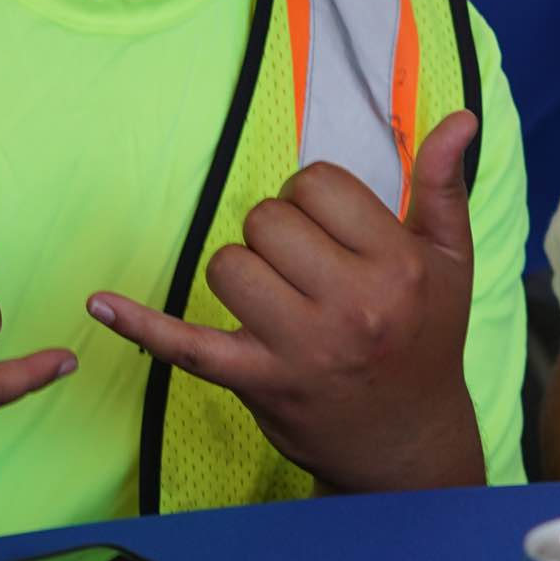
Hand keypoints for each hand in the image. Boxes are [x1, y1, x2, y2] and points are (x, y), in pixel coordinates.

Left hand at [87, 112, 485, 493]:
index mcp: (396, 266)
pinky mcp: (257, 382)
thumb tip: (460, 118)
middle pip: (265, 219)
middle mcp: (351, 306)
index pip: (316, 185)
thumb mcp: (450, 262)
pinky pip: (185, 343)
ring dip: (240, 271)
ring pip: (227, 263)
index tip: (329, 232)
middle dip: (276, 233)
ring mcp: (300, 348)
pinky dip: (140, 325)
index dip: (311, 199)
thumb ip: (444, 186)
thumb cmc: (427, 339)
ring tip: (277, 297)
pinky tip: (100, 305)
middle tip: (306, 270)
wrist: (409, 443)